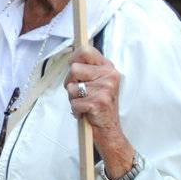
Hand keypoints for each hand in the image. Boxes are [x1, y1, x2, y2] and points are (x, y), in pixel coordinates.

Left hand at [67, 48, 131, 172]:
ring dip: (73, 98)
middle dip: (70, 83)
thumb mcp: (95, 83)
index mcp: (108, 68)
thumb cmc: (97, 105)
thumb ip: (85, 70)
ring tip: (84, 103)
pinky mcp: (99, 102)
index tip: (73, 66)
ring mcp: (106, 88)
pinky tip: (86, 112)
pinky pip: (74, 102)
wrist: (109, 129)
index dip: (74, 57)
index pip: (86, 50)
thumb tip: (71, 58)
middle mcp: (110, 76)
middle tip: (81, 93)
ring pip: (71, 87)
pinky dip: (76, 110)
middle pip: (74, 69)